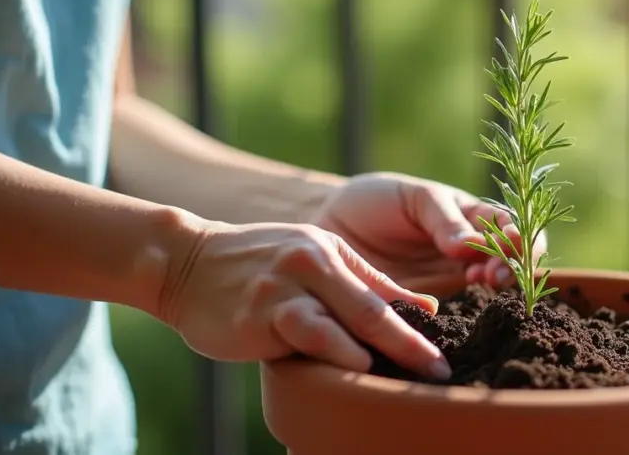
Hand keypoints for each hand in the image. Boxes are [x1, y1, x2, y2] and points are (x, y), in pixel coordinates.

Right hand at [157, 220, 451, 378]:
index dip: (418, 325)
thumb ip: (363, 283)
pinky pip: (312, 331)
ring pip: (350, 319)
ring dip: (384, 350)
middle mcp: (315, 261)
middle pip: (376, 309)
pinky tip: (357, 366)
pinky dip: (338, 350)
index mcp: (331, 250)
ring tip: (410, 378)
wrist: (184, 261)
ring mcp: (290, 284)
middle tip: (440, 372)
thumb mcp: (311, 260)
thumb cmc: (253, 268)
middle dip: (413, 344)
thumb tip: (424, 308)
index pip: (385, 291)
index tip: (443, 355)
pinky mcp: (264, 309)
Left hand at [311, 172, 546, 285]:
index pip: (512, 224)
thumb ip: (442, 219)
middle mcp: (470, 248)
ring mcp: (453, 276)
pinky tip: (463, 299)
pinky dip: (470, 308)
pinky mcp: (431, 303)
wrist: (331, 227)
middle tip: (496, 270)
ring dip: (498, 280)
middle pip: (512, 257)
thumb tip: (472, 245)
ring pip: (493, 283)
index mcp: (470, 214)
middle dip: (514, 263)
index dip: (520, 234)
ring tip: (486, 279)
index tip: (510, 242)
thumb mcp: (411, 198)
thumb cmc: (374, 201)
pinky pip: (460, 310)